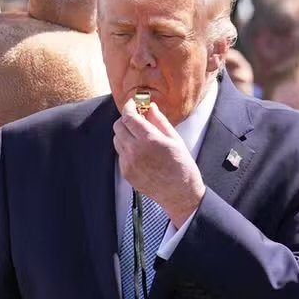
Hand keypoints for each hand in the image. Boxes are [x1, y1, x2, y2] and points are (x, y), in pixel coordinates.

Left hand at [113, 100, 205, 227]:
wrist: (179, 193)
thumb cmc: (181, 167)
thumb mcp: (175, 140)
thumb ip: (160, 121)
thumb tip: (150, 107)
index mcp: (149, 139)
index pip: (129, 117)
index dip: (129, 107)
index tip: (133, 104)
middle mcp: (135, 150)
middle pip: (118, 126)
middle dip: (126, 120)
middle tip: (137, 120)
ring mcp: (129, 162)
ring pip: (117, 139)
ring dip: (125, 134)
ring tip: (140, 138)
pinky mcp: (126, 172)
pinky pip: (120, 154)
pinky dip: (127, 148)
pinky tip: (141, 153)